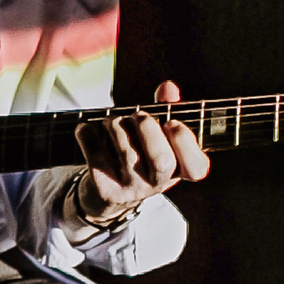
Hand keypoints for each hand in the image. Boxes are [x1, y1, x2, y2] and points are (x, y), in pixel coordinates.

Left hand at [72, 79, 211, 224]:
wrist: (107, 195)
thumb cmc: (138, 155)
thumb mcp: (157, 135)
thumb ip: (166, 108)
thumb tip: (168, 88)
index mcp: (178, 170)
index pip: (196, 168)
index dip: (185, 142)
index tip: (171, 123)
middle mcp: (159, 184)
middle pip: (161, 159)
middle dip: (147, 127)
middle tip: (137, 116)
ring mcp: (133, 190)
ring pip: (126, 152)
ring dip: (116, 125)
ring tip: (112, 121)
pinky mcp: (106, 190)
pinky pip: (96, 155)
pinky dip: (88, 134)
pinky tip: (86, 129)